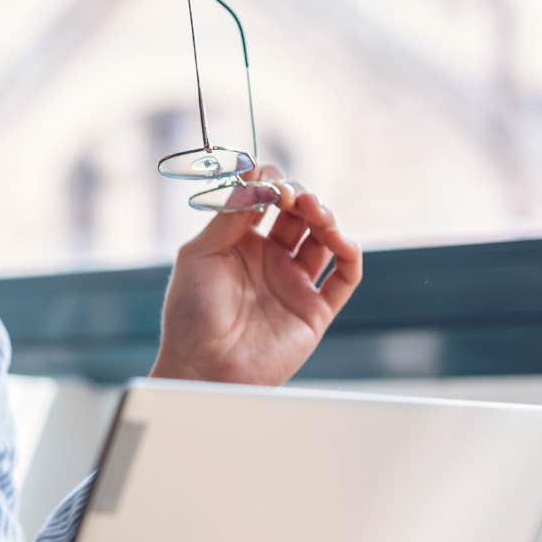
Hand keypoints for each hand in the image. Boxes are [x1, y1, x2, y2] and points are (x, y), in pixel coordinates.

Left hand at [149, 163, 362, 385]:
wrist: (202, 366)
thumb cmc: (191, 314)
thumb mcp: (200, 254)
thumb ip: (229, 216)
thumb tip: (254, 175)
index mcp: (239, 243)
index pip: (266, 200)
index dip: (271, 184)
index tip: (267, 179)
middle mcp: (269, 259)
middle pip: (299, 214)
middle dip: (300, 196)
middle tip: (292, 195)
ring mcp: (293, 283)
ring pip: (324, 239)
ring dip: (325, 218)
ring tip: (313, 210)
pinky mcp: (314, 309)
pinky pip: (345, 276)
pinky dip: (350, 254)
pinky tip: (339, 239)